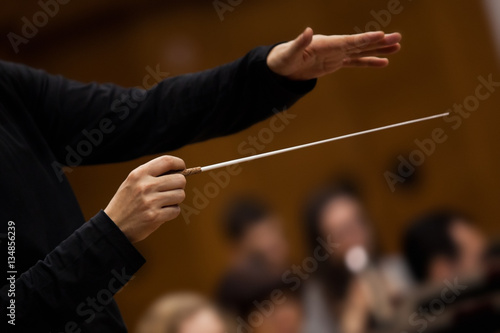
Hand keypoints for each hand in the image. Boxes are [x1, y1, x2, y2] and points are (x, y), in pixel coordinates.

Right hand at [105, 156, 186, 242]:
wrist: (113, 227)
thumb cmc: (126, 203)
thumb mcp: (132, 182)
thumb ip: (152, 175)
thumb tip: (179, 171)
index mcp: (139, 174)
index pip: (167, 161)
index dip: (179, 163)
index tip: (182, 167)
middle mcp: (145, 186)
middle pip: (179, 179)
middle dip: (179, 186)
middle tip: (170, 191)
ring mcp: (150, 202)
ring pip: (180, 195)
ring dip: (176, 200)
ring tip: (163, 203)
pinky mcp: (154, 216)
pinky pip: (176, 210)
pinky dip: (172, 212)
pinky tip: (161, 213)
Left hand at [267, 27, 401, 80]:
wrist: (281, 66)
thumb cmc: (283, 59)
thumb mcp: (289, 53)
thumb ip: (299, 43)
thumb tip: (307, 30)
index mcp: (326, 43)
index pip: (349, 41)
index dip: (364, 39)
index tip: (380, 35)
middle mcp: (334, 46)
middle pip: (360, 44)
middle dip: (379, 41)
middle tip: (398, 37)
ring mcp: (336, 54)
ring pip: (362, 51)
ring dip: (379, 49)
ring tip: (397, 46)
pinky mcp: (335, 63)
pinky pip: (355, 62)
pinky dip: (369, 62)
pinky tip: (383, 62)